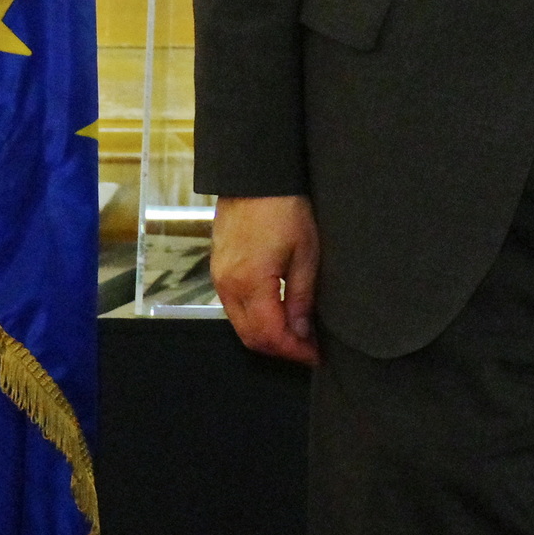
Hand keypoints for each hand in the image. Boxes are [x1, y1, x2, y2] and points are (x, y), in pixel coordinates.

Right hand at [211, 194, 322, 366]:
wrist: (255, 178)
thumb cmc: (286, 209)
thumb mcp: (307, 253)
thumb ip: (301, 297)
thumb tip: (301, 333)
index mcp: (250, 284)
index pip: (269, 335)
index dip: (294, 351)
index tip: (315, 356)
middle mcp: (227, 287)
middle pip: (250, 337)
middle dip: (280, 349)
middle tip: (308, 350)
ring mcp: (219, 279)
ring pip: (240, 325)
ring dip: (267, 336)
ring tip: (297, 334)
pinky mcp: (218, 270)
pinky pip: (234, 308)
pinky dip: (255, 319)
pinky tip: (277, 314)